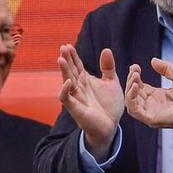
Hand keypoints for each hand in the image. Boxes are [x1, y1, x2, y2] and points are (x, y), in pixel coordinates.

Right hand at [58, 44, 123, 158]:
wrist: (110, 126)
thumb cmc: (109, 106)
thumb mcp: (111, 82)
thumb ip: (107, 67)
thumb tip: (105, 49)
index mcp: (85, 80)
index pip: (77, 65)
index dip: (73, 56)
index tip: (68, 45)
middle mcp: (79, 88)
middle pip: (71, 71)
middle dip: (67, 59)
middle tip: (63, 47)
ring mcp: (76, 98)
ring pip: (66, 82)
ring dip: (64, 71)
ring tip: (60, 59)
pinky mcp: (76, 109)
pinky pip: (67, 99)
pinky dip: (66, 91)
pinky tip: (68, 82)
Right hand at [126, 58, 172, 139]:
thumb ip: (166, 68)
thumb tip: (153, 60)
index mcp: (158, 97)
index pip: (139, 88)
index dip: (135, 77)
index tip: (135, 66)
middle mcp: (153, 106)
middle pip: (133, 94)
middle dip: (131, 80)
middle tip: (134, 70)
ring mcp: (150, 113)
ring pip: (131, 102)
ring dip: (129, 89)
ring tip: (135, 77)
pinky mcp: (151, 119)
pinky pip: (134, 110)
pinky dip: (131, 98)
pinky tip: (135, 86)